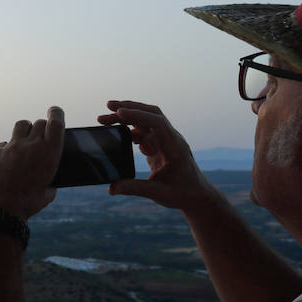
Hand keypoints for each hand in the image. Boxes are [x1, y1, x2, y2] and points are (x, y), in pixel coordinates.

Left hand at [0, 107, 64, 219]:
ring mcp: (13, 147)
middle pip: (38, 123)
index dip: (56, 113)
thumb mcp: (48, 193)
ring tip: (24, 141)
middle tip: (41, 136)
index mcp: (50, 154)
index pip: (56, 122)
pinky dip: (7, 148)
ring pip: (21, 125)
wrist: (1, 209)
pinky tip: (7, 159)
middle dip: (41, 127)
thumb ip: (50, 182)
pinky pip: (4, 143)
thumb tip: (50, 182)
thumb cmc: (27, 204)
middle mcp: (32, 146)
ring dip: (25, 130)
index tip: (54, 111)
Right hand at [97, 101, 216, 211]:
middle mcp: (171, 138)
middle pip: (151, 114)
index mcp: (174, 146)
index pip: (158, 123)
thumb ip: (134, 189)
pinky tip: (119, 136)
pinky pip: (144, 132)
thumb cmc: (182, 193)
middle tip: (108, 106)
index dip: (138, 115)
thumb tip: (111, 188)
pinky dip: (130, 130)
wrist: (196, 195)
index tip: (118, 113)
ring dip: (127, 118)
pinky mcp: (160, 145)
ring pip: (145, 121)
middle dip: (130, 108)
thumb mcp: (158, 193)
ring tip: (104, 120)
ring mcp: (165, 140)